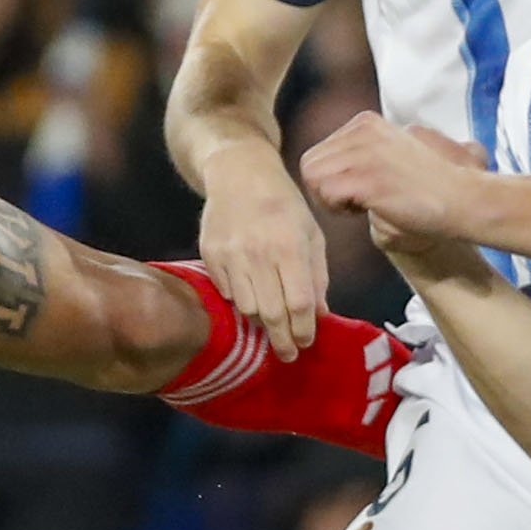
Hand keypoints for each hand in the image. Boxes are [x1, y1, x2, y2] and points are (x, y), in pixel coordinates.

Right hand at [202, 141, 331, 355]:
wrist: (240, 174)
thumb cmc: (285, 205)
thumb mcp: (312, 234)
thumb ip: (317, 275)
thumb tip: (320, 314)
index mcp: (290, 246)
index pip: (299, 304)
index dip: (305, 330)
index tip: (307, 342)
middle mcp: (258, 253)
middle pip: (272, 314)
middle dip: (283, 340)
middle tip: (289, 355)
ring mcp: (230, 255)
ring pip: (246, 308)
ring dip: (261, 324)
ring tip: (272, 326)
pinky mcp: (210, 255)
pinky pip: (226, 293)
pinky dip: (240, 301)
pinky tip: (251, 297)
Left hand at [300, 110, 493, 254]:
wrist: (462, 200)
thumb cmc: (424, 189)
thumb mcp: (386, 156)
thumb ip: (356, 154)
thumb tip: (315, 170)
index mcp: (365, 122)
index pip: (318, 154)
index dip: (333, 180)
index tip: (363, 189)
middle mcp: (362, 130)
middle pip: (309, 166)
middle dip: (327, 191)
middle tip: (360, 201)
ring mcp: (365, 151)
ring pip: (313, 179)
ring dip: (333, 202)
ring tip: (365, 204)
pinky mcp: (368, 176)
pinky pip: (326, 194)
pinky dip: (342, 210)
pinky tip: (370, 208)